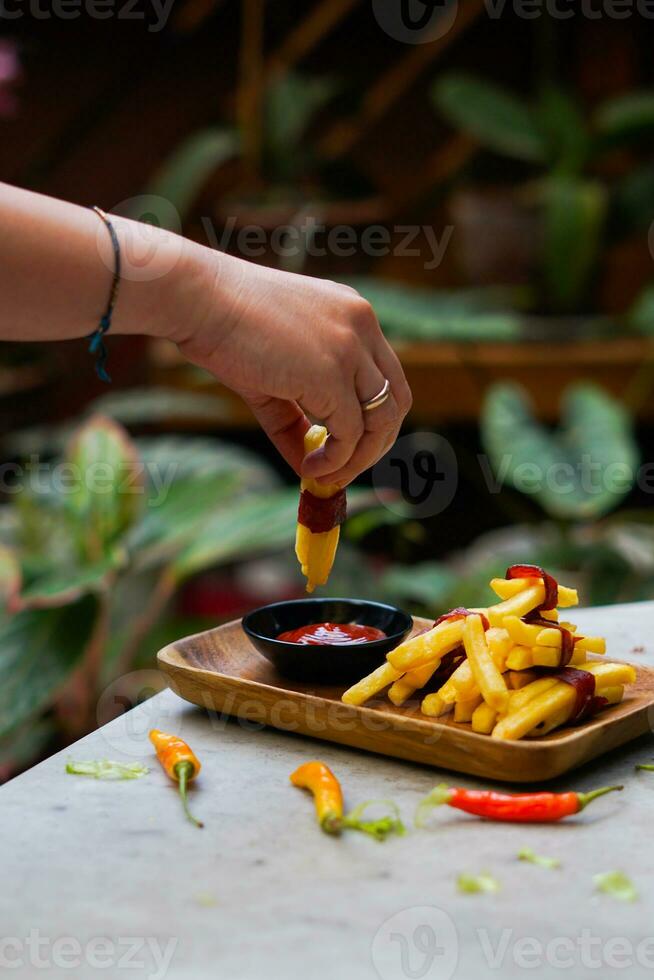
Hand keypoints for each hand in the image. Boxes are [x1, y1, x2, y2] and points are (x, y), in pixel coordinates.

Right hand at [175, 251, 411, 484]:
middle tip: (342, 471)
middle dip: (375, 445)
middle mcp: (362, 326)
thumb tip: (309, 467)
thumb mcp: (272, 374)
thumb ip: (296, 417)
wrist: (198, 300)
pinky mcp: (332, 373)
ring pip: (381, 422)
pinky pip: (350, 434)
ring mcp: (351, 348)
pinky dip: (335, 461)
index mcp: (353, 315)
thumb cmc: (223, 328)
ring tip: (324, 476)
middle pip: (396, 401)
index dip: (375, 421)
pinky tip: (310, 469)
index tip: (349, 449)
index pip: (387, 378)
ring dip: (358, 459)